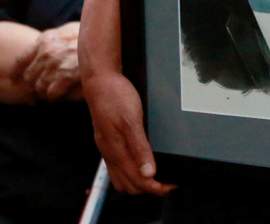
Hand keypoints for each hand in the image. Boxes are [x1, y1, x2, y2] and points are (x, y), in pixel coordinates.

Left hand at [12, 22, 81, 101]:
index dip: (17, 73)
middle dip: (33, 86)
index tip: (16, 81)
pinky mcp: (67, 76)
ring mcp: (56, 64)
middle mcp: (47, 51)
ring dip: (45, 94)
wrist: (106, 38)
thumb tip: (43, 46)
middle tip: (39, 92)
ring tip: (51, 96)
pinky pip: (52, 94)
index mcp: (45, 39)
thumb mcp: (69, 29)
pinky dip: (54, 98)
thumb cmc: (89, 35)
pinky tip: (59, 98)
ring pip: (39, 88)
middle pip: (29, 77)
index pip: (20, 60)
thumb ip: (54, 38)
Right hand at [82, 70, 175, 196]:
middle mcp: (109, 153)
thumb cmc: (115, 96)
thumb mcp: (131, 119)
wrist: (99, 80)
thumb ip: (139, 147)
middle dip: (148, 188)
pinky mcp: (107, 140)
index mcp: (116, 151)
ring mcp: (107, 147)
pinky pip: (117, 166)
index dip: (155, 188)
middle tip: (167, 182)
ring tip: (156, 176)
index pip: (136, 181)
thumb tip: (148, 174)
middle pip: (128, 185)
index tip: (170, 187)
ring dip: (138, 182)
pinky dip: (130, 172)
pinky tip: (140, 163)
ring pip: (121, 178)